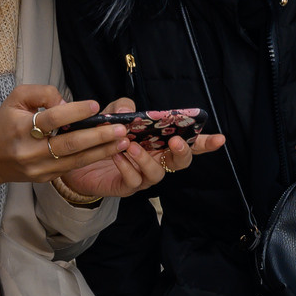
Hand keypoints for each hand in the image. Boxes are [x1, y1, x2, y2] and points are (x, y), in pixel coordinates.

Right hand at [0, 85, 128, 201]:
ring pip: (76, 160)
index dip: (74, 112)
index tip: (96, 105)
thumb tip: (68, 104)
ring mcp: (39, 168)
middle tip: (120, 129)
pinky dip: (92, 158)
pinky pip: (73, 167)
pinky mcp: (46, 178)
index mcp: (20, 128)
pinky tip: (109, 151)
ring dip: (102, 151)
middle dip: (98, 136)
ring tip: (123, 142)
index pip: (51, 119)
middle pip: (69, 144)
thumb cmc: (5, 122)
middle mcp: (30, 151)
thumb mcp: (16, 98)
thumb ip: (43, 93)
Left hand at [58, 99, 228, 198]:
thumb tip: (130, 110)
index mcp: (159, 143)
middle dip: (183, 152)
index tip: (219, 138)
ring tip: (133, 147)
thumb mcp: (112, 116)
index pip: (187, 143)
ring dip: (147, 159)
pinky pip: (133, 181)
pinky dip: (126, 167)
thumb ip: (123, 108)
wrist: (76, 159)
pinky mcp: (126, 187)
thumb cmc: (102, 137)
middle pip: (180, 162)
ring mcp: (143, 176)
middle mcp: (156, 161)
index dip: (204, 142)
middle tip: (174, 141)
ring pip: (157, 174)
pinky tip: (117, 157)